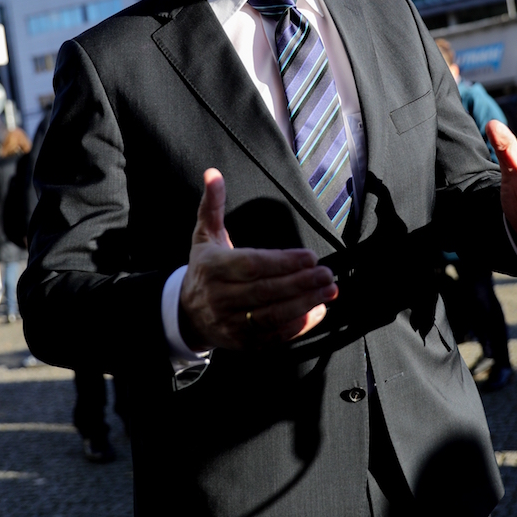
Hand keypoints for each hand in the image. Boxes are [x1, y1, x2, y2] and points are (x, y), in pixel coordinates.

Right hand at [178, 169, 337, 349]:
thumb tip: (213, 174)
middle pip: (266, 291)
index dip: (283, 262)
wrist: (186, 313)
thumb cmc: (204, 268)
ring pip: (272, 316)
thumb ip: (212, 204)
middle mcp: (219, 297)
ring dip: (305, 304)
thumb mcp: (205, 234)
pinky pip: (273, 337)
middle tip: (328, 274)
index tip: (310, 257)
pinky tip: (318, 311)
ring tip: (329, 291)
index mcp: (212, 268)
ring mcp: (230, 323)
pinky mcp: (241, 343)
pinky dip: (297, 326)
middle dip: (301, 283)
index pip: (252, 265)